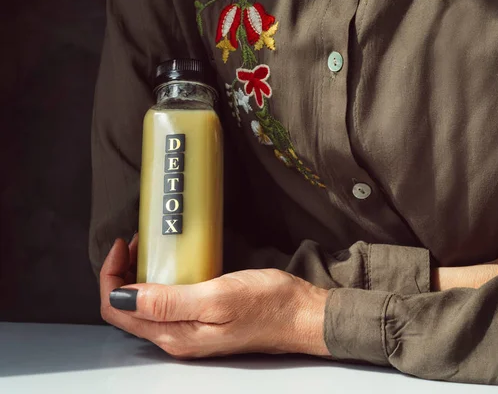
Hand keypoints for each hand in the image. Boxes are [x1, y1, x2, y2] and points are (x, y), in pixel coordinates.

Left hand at [100, 237, 329, 358]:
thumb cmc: (268, 306)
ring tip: (150, 248)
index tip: (123, 246)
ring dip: (141, 276)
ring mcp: (191, 330)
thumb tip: (123, 296)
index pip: (119, 309)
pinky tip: (173, 264)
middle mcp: (177, 337)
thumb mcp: (217, 298)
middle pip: (128, 308)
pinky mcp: (204, 320)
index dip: (111, 277)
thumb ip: (169, 301)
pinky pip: (168, 302)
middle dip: (122, 274)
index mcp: (175, 334)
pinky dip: (161, 280)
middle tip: (135, 243)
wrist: (303, 316)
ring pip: (147, 304)